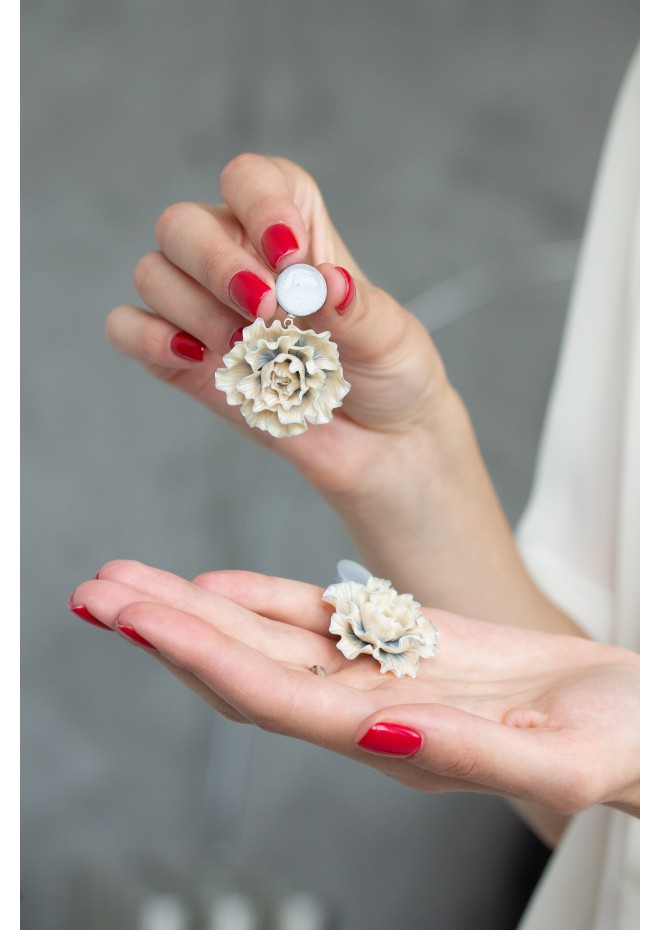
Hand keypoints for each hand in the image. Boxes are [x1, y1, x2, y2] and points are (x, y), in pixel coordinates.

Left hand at [70, 561, 639, 816]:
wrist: (635, 721)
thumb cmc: (611, 746)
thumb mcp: (559, 759)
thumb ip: (470, 753)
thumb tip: (379, 734)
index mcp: (396, 744)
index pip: (274, 698)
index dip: (200, 657)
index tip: (134, 616)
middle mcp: (367, 712)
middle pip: (247, 666)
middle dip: (168, 627)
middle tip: (95, 591)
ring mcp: (379, 675)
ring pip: (267, 638)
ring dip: (196, 608)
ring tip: (127, 580)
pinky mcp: (401, 643)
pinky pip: (317, 618)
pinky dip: (264, 600)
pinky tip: (216, 585)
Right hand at [106, 154, 449, 495]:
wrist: (381, 444)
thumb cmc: (389, 375)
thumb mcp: (390, 338)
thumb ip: (356, 311)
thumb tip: (323, 280)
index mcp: (294, 234)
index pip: (253, 180)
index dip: (261, 202)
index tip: (290, 255)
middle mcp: (239, 261)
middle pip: (184, 224)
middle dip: (218, 264)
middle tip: (267, 311)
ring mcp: (206, 311)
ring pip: (154, 273)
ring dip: (197, 311)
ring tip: (250, 350)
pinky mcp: (184, 362)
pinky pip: (128, 328)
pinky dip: (147, 337)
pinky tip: (197, 359)